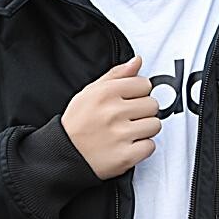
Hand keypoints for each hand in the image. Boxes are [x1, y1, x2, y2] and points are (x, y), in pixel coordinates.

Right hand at [60, 54, 160, 179]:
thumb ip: (116, 75)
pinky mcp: (125, 156)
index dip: (139, 93)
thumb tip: (137, 61)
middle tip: (128, 119)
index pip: (144, 84)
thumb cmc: (77, 123)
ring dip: (145, 130)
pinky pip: (150, 146)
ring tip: (128, 132)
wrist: (64, 154)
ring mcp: (120, 135)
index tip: (129, 101)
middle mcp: (113, 112)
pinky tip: (128, 145)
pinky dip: (142, 148)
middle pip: (152, 105)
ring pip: (154, 125)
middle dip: (143, 112)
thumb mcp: (90, 92)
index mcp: (105, 93)